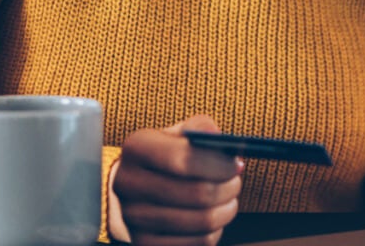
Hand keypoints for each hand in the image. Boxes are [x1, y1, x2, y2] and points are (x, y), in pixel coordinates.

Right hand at [108, 115, 243, 244]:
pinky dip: (215, 231)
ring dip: (226, 210)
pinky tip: (212, 217)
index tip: (236, 164)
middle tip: (235, 181)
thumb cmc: (165, 157)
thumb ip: (198, 129)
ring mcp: (134, 217)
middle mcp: (129, 183)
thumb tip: (216, 136)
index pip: (181, 159)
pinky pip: (198, 243)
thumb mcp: (177, 135)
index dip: (217, 163)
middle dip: (228, 187)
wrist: (135, 187)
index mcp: (137, 148)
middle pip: (197, 194)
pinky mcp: (145, 243)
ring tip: (228, 199)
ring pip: (202, 221)